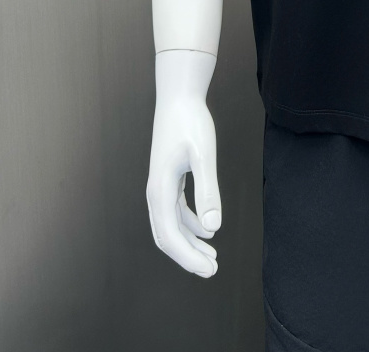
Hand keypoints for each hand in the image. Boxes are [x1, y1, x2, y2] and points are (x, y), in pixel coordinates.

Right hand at [146, 49, 222, 276]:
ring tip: (212, 257)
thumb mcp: (203, 155)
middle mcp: (155, 193)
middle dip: (188, 256)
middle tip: (212, 270)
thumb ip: (208, 189)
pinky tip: (207, 230)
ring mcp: (160, 186)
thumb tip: (213, 227)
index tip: (208, 270)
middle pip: (167, 236)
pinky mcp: (168, 179)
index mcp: (160, 191)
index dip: (188, 257)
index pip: (170, 236)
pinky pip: (175, 211)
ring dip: (189, 243)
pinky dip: (190, 224)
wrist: (179, 98)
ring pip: (171, 226)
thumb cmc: (191, 123)